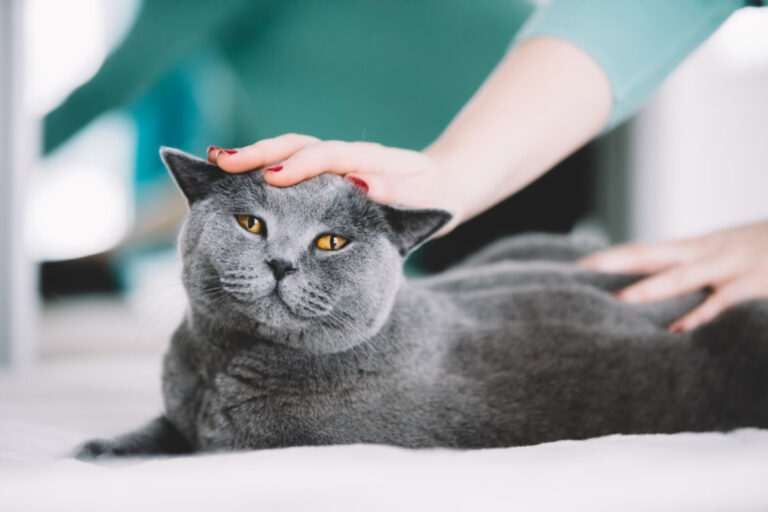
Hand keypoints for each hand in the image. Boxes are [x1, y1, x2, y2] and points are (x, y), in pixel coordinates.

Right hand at [207, 134, 462, 233]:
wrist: (440, 187)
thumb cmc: (430, 197)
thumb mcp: (422, 199)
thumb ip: (393, 191)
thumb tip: (361, 183)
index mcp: (368, 160)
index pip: (329, 157)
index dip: (300, 166)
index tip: (271, 178)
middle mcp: (346, 156)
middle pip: (298, 145)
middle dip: (260, 153)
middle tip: (221, 162)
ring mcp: (334, 163)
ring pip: (289, 152)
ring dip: (254, 157)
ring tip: (217, 164)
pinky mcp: (326, 175)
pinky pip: (291, 168)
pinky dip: (263, 170)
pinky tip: (236, 179)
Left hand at [579, 221, 767, 331]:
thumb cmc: (762, 247)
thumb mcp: (722, 250)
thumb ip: (691, 265)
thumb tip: (656, 282)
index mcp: (693, 246)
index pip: (642, 250)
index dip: (609, 256)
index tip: (577, 266)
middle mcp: (704, 252)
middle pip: (650, 255)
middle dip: (614, 264)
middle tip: (580, 275)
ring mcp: (728, 266)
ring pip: (681, 276)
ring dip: (649, 288)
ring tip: (617, 300)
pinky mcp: (753, 283)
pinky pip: (723, 301)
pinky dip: (700, 315)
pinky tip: (677, 331)